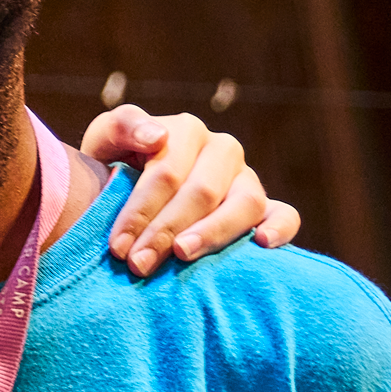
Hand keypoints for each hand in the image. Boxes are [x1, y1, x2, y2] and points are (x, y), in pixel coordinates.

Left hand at [79, 105, 303, 274]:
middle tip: (139, 263)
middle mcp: (222, 151)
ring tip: (183, 255)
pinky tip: (262, 245)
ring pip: (245, 202)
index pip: (167, 171)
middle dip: (166, 230)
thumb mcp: (105, 143)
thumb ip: (121, 128)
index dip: (140, 210)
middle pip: (202, 191)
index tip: (118, 247)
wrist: (127, 192)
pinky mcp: (266, 208)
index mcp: (186, 131)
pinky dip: (280, 227)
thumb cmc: (113, 170)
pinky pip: (286, 214)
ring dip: (213, 232)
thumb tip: (159, 138)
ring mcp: (247, 179)